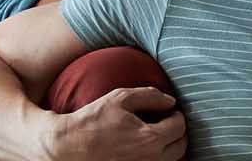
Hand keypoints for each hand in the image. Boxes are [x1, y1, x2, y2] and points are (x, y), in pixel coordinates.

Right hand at [41, 87, 186, 160]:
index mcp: (150, 138)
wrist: (70, 146)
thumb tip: (170, 101)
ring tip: (158, 134)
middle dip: (178, 132)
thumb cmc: (93, 120)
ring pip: (171, 160)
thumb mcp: (121, 98)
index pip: (179, 127)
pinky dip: (157, 156)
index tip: (169, 110)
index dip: (177, 115)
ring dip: (170, 146)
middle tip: (168, 122)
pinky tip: (145, 146)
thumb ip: (150, 96)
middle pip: (180, 147)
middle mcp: (151, 158)